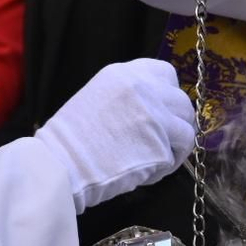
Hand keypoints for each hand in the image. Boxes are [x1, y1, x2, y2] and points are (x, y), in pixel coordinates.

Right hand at [35, 59, 196, 213]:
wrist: (59, 164)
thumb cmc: (69, 142)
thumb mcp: (96, 100)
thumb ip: (126, 99)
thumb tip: (153, 111)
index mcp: (122, 74)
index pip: (165, 73)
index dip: (167, 94)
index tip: (162, 111)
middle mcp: (143, 86)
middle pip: (181, 100)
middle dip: (176, 121)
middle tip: (163, 141)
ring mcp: (155, 112)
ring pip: (186, 127)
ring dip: (175, 145)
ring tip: (156, 160)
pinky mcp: (161, 140)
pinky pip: (179, 152)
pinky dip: (169, 164)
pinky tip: (149, 172)